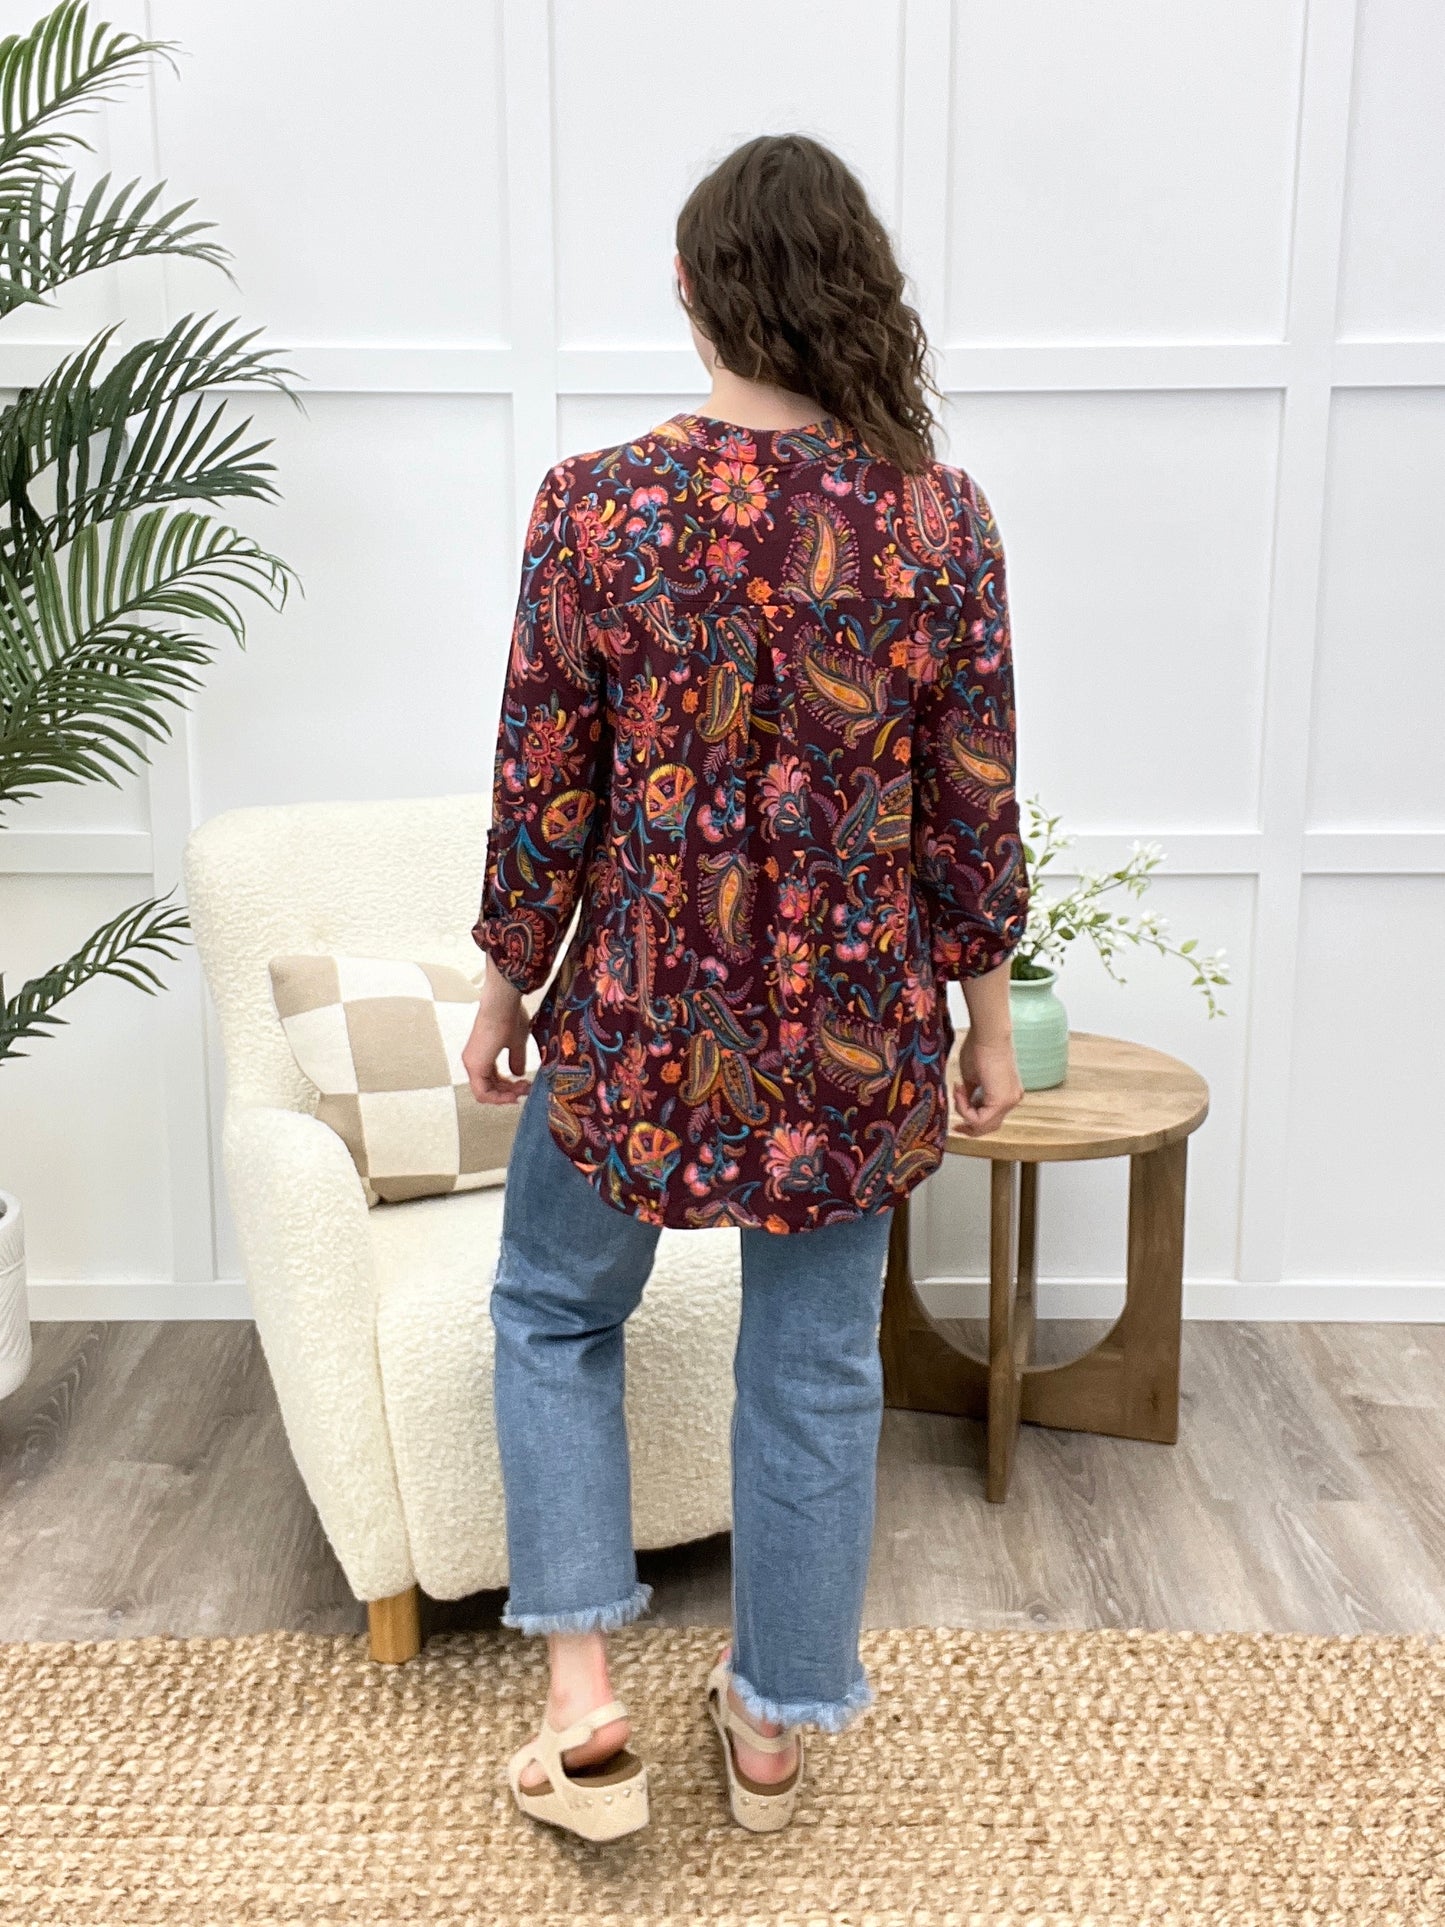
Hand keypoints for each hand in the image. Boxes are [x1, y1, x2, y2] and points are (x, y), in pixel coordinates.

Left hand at [461, 968, 532, 1104]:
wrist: (502, 1004)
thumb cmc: (509, 1016)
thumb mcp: (516, 1043)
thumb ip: (516, 1060)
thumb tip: (518, 1074)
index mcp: (481, 1056)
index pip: (491, 1082)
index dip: (508, 1089)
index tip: (524, 1086)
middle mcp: (473, 1061)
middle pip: (489, 1089)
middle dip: (510, 1092)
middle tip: (527, 1088)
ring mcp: (472, 1064)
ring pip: (486, 1092)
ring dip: (506, 1095)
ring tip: (524, 1088)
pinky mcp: (475, 1065)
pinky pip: (483, 1091)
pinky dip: (498, 1097)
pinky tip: (514, 1095)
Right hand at [951, 1030, 1023, 1135]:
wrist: (988, 1035)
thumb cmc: (979, 1048)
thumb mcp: (972, 1078)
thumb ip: (971, 1095)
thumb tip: (965, 1105)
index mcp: (1008, 1094)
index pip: (991, 1119)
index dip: (971, 1122)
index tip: (957, 1119)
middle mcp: (1012, 1100)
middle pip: (989, 1127)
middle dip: (969, 1127)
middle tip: (955, 1125)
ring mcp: (1009, 1101)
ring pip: (983, 1124)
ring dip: (964, 1111)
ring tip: (958, 1091)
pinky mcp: (1002, 1100)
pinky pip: (980, 1118)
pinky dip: (965, 1108)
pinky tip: (961, 1091)